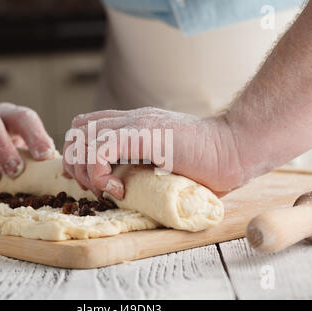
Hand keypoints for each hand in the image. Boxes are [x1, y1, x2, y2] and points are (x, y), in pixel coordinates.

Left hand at [63, 107, 244, 199]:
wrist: (236, 149)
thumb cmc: (208, 164)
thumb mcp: (166, 164)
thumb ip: (144, 165)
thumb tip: (126, 186)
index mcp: (133, 124)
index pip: (85, 126)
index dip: (78, 154)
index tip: (92, 180)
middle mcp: (130, 119)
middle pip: (76, 130)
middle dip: (75, 164)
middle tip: (96, 188)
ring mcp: (136, 123)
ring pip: (82, 137)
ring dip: (86, 171)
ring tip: (108, 190)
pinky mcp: (144, 134)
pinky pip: (101, 149)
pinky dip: (100, 173)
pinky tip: (119, 189)